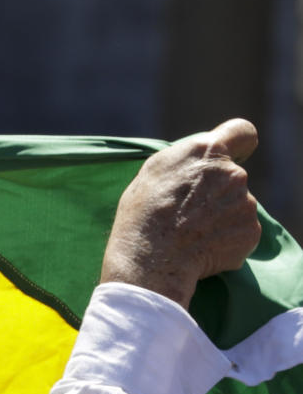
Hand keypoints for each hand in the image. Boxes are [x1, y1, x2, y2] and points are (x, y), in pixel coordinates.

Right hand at [100, 118, 260, 308]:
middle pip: (233, 176)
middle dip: (217, 191)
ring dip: (220, 217)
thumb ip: (185, 160)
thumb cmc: (142, 216)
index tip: (232, 156)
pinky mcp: (251, 231)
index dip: (238, 145)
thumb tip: (204, 162)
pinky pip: (240, 231)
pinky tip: (201, 248)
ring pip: (237, 206)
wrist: (151, 261)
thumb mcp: (152, 172)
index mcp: (206, 151)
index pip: (242, 132)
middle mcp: (233, 173)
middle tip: (188, 212)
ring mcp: (246, 203)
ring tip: (191, 233)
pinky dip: (225, 240)